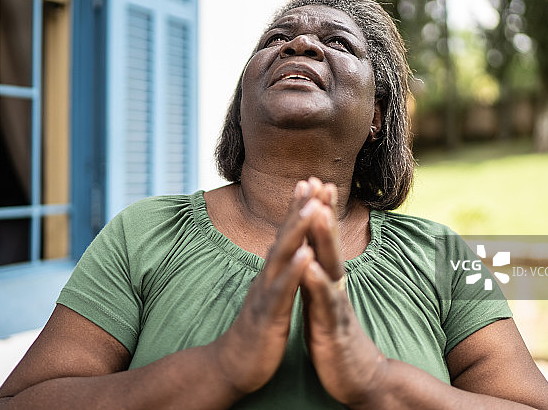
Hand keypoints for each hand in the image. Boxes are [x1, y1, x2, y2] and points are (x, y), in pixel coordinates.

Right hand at [210, 183, 317, 394]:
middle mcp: (267, 276)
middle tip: (312, 181)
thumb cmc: (256, 330)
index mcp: (272, 273)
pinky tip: (306, 255)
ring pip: (283, 256)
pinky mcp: (269, 315)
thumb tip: (282, 250)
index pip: (286, 235)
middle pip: (284, 236)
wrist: (233, 365)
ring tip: (313, 207)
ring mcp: (266, 293)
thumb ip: (277, 272)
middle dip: (299, 209)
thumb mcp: (270, 295)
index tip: (310, 182)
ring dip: (298, 230)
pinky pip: (282, 290)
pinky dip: (295, 271)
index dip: (298, 209)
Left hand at [298, 178, 387, 406]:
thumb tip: (310, 249)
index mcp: (328, 279)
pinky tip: (310, 267)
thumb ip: (318, 274)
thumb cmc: (336, 336)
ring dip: (325, 239)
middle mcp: (336, 286)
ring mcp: (337, 304)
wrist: (357, 377)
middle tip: (320, 181)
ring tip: (318, 212)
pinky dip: (317, 283)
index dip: (319, 209)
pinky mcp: (333, 327)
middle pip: (329, 243)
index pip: (323, 239)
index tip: (313, 180)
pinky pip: (325, 303)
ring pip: (331, 266)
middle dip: (324, 211)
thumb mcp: (323, 300)